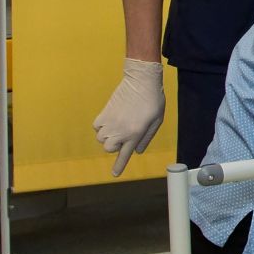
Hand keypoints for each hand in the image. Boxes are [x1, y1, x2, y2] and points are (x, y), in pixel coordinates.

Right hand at [92, 58, 165, 175]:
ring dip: (107, 136)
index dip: (119, 166)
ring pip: (101, 138)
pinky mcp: (105, 111)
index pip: (125, 155)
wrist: (142, 80)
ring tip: (117, 127)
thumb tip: (137, 151)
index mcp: (135, 134)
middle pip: (108, 148)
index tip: (115, 174)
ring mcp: (111, 121)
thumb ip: (147, 137)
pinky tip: (109, 121)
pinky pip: (96, 126)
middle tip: (122, 137)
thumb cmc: (153, 100)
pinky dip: (101, 126)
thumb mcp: (156, 121)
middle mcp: (121, 130)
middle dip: (113, 146)